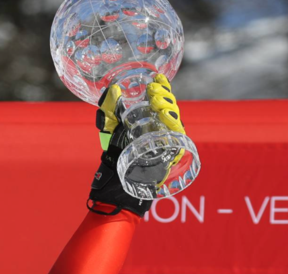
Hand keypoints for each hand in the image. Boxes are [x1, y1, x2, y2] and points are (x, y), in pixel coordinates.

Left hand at [89, 74, 185, 216]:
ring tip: (157, 102)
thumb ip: (109, 110)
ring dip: (169, 109)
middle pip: (171, 108)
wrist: (115, 180)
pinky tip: (168, 121)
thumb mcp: (109, 128)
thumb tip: (112, 90)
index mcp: (150, 120)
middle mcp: (161, 128)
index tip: (158, 78)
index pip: (161, 100)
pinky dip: (174, 129)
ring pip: (176, 121)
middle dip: (165, 97)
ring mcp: (168, 141)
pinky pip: (178, 140)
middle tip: (153, 91)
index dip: (163, 88)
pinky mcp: (172, 155)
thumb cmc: (114, 153)